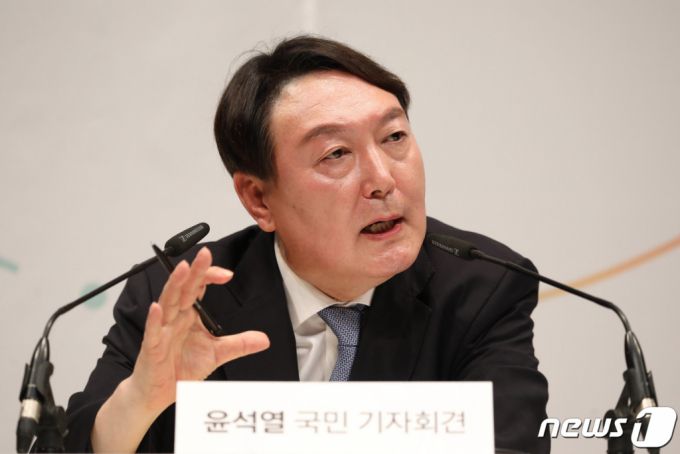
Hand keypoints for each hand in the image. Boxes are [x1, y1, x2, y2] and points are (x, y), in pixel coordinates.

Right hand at [130, 246, 269, 413]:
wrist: (158, 393)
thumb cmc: (180, 368)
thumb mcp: (216, 354)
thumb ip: (239, 344)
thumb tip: (264, 339)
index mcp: (188, 315)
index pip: (198, 287)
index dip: (210, 277)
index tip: (228, 274)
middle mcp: (174, 318)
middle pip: (184, 288)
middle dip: (195, 270)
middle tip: (205, 253)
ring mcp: (161, 331)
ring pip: (167, 303)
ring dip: (174, 285)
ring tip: (183, 269)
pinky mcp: (152, 348)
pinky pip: (153, 332)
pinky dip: (154, 319)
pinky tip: (157, 308)